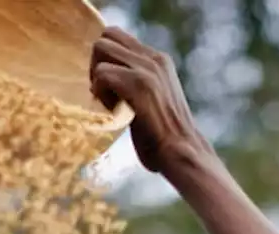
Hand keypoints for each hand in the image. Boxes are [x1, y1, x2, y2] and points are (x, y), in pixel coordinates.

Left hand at [90, 27, 210, 173]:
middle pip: (106, 37)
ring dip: (97, 76)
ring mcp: (148, 70)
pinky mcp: (140, 85)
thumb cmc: (164, 136)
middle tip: (104, 91)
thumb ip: (138, 81)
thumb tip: (108, 75)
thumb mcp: (154, 98)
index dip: (105, 59)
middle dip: (96, 63)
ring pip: (101, 49)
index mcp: (159, 60)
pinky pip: (102, 73)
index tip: (110, 86)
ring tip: (109, 101)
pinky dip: (100, 92)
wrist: (183, 152)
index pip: (117, 36)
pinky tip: (113, 110)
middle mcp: (154, 58)